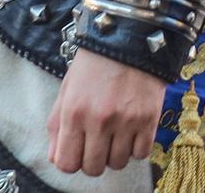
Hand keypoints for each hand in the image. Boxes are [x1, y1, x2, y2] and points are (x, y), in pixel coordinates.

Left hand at [47, 48, 167, 176]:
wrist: (131, 36)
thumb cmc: (96, 61)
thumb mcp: (68, 88)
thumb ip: (57, 124)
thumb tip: (55, 157)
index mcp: (74, 112)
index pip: (66, 164)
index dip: (71, 161)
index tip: (77, 151)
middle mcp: (99, 120)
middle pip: (93, 168)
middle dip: (93, 160)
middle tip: (97, 143)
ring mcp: (126, 120)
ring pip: (118, 163)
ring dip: (115, 153)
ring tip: (116, 134)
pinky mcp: (149, 118)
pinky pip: (141, 153)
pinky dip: (136, 148)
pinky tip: (132, 131)